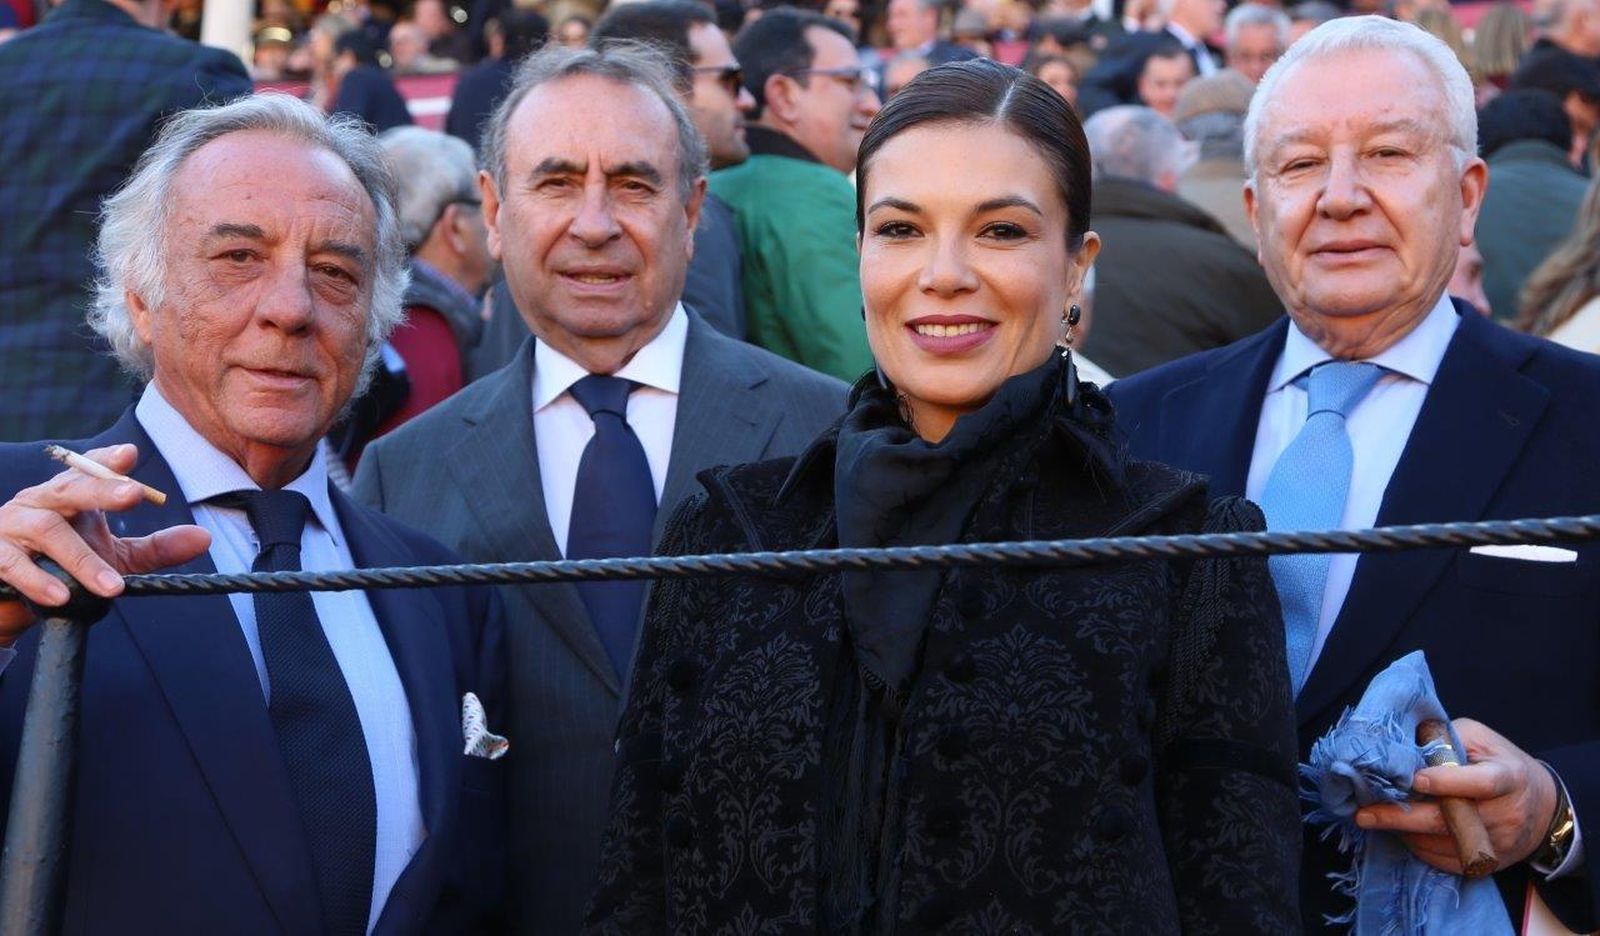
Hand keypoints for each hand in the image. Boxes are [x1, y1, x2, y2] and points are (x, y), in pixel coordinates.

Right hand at [0, 444, 209, 644]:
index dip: (106, 460)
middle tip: (134, 493)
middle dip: (101, 489)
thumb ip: (156, 547)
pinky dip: (37, 579)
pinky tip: (60, 595)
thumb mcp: (113, 556)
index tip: (130, 453)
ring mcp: (12, 526)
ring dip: (81, 559)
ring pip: (47, 531)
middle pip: (70, 488)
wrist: (9, 598)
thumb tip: (204, 538)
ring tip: (112, 586)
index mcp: (70, 494)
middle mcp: (40, 502)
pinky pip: (12, 562)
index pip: (88, 469)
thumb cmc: (64, 566)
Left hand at [1355, 718, 1556, 871]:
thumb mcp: (1481, 740)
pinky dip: (1419, 848)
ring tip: (1376, 819)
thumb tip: (1402, 746)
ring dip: (1405, 833)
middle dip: (1404, 817)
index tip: (1414, 779)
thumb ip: (1446, 740)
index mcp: (1509, 777)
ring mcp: (1498, 844)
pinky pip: (1446, 862)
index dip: (1447, 782)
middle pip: (1452, 821)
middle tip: (1365, 814)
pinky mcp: (1488, 864)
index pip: (1481, 783)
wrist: (1542, 807)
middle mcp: (1507, 815)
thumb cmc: (1501, 763)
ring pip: (1444, 845)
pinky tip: (1402, 832)